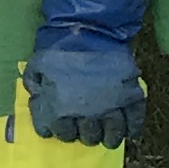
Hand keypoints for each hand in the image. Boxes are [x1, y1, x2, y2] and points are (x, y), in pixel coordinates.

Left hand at [23, 0, 149, 145]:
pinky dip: (132, 129)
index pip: (60, 133)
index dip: (60, 131)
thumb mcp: (37, 65)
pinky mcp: (131, 98)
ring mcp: (110, 108)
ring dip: (109, 138)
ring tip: (108, 138)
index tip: (63, 127)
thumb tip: (35, 98)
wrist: (90, 29)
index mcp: (60, 110)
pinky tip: (129, 133)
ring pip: (111, 134)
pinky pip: (134, 121)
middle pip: (86, 137)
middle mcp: (85, 115)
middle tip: (85, 130)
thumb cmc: (60, 47)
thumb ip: (34, 84)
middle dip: (84, 135)